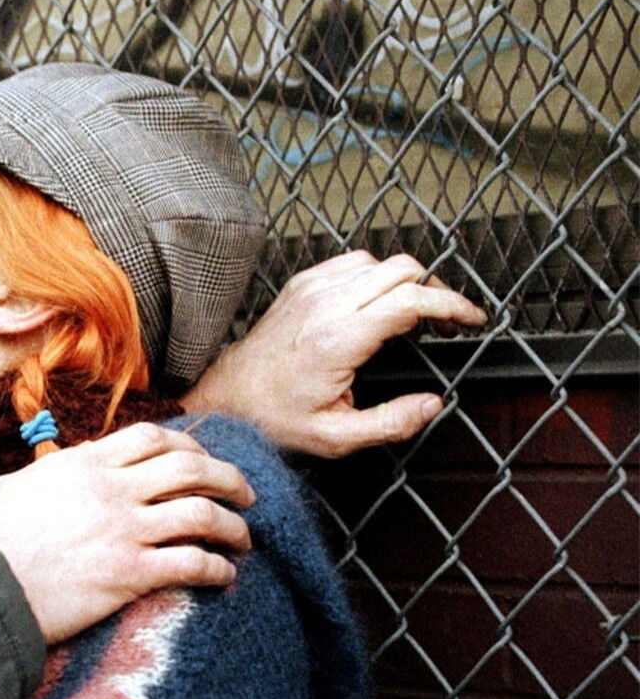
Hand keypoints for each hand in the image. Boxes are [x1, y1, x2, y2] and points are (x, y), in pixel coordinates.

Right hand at [0, 423, 254, 645]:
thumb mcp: (16, 486)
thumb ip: (50, 474)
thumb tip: (60, 471)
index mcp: (85, 463)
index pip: (153, 438)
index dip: (189, 446)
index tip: (203, 459)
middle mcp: (112, 490)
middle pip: (191, 470)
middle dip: (229, 478)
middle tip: (245, 493)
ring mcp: (124, 531)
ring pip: (203, 514)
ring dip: (234, 525)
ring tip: (243, 537)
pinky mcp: (130, 573)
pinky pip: (193, 563)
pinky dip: (218, 568)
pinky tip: (225, 576)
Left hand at [182, 250, 486, 457]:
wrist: (226, 396)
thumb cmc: (274, 417)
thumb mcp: (336, 437)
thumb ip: (391, 423)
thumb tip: (433, 405)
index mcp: (338, 339)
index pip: (410, 299)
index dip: (452, 305)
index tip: (472, 320)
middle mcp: (324, 304)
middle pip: (402, 270)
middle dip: (436, 290)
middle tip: (449, 319)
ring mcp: (310, 288)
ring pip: (380, 261)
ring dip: (406, 281)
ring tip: (417, 313)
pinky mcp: (301, 283)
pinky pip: (353, 262)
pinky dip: (376, 275)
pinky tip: (380, 302)